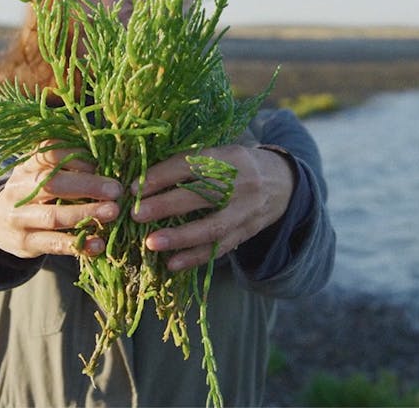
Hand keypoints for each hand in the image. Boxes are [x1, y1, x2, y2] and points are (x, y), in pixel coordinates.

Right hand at [0, 142, 120, 258]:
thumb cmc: (35, 194)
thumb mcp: (42, 174)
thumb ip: (68, 168)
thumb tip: (109, 161)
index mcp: (28, 166)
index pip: (49, 153)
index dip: (76, 157)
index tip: (99, 164)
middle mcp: (19, 189)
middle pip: (51, 183)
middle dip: (87, 185)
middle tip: (116, 190)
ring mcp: (19, 217)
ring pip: (52, 216)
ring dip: (85, 214)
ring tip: (112, 212)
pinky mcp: (25, 243)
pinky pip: (53, 244)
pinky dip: (78, 245)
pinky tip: (98, 244)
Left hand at [130, 145, 293, 270]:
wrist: (284, 182)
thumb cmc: (237, 166)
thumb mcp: (220, 154)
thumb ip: (190, 163)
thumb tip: (144, 176)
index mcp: (228, 157)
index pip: (192, 164)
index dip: (162, 175)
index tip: (134, 188)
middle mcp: (240, 183)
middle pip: (202, 195)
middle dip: (166, 205)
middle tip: (135, 214)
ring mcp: (246, 210)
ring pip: (212, 227)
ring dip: (180, 237)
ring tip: (151, 242)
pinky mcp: (247, 233)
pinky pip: (220, 248)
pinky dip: (195, 257)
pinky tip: (172, 264)